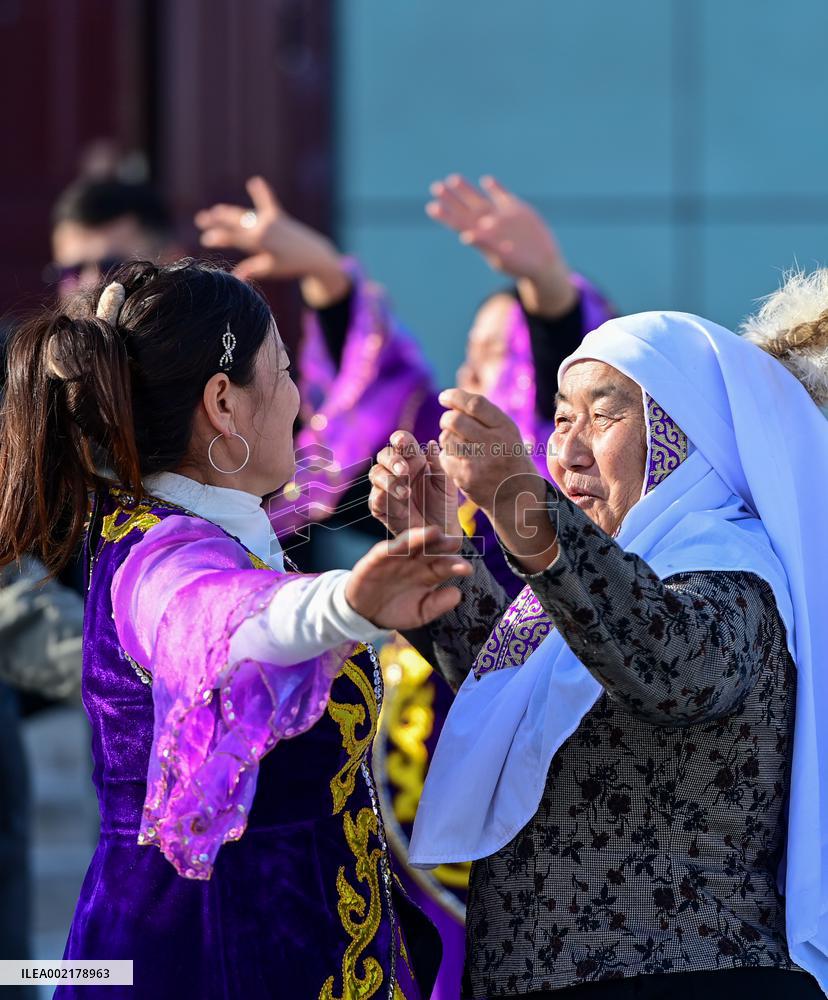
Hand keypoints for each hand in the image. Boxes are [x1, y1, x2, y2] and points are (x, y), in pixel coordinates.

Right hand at [194, 176, 349, 305]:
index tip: (205, 239)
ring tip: (216, 211)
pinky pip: (268, 202)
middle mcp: (263, 226)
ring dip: (230, 212)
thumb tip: (235, 278)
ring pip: (245, 214)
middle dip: (216, 220)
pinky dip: (262, 192)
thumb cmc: (291, 266)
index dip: (217, 237)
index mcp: (259, 241)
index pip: (232, 237)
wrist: (314, 255)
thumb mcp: (270, 269)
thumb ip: (252, 270)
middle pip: (235, 221)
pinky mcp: (279, 215)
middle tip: (201, 219)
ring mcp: (270, 219)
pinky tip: (255, 181)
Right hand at [345, 526, 471, 628]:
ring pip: (411, 544)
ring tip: (434, 532)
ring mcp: (397, 557)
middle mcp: (415, 561)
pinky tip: (404, 543)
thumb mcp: (420, 613)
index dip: (456, 565)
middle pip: (432, 550)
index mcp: (430, 573)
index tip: (467, 569)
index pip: (445, 565)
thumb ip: (437, 604)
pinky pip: (386, 549)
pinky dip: (395, 545)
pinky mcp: (377, 558)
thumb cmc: (396, 610)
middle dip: (443, 545)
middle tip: (455, 542)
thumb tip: (458, 594)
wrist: (364, 613)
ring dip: (421, 537)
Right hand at [368, 431, 461, 538]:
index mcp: (413, 459)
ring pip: (375, 474)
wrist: (441, 533)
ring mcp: (386, 488)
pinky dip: (385, 497)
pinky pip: (375, 498)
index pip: (401, 441)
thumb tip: (431, 443)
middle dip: (393, 460)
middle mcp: (396, 471)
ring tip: (406, 493)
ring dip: (389, 480)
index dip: (399, 439)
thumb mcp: (446, 484)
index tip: (403, 443)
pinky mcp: (380, 507)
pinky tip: (401, 504)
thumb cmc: (444, 505)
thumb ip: (439, 464)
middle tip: (405, 471)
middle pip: (384, 455)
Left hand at [426, 174, 576, 316]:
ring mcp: (501, 216)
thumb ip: (484, 243)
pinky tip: (486, 181)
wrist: (542, 262)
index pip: (459, 222)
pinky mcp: (516, 211)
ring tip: (452, 179)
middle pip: (466, 208)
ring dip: (466, 190)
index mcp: (481, 235)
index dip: (446, 215)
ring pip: (480, 201)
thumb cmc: (519, 264)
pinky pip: (503, 197)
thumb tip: (466, 235)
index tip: (431, 207)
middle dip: (451, 198)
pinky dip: (495, 188)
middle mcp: (488, 224)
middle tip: (435, 187)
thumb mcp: (501, 256)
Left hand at [438, 388, 557, 572]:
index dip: (455, 396)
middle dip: (446, 418)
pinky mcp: (467, 478)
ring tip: (455, 442)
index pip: (475, 403)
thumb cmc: (508, 457)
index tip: (444, 397)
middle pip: (456, 420)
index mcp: (506, 428)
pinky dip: (446, 455)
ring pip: (447, 438)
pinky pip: (445, 458)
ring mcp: (480, 463)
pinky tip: (457, 459)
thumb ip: (485, 417)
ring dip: (446, 437)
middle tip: (447, 422)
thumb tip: (453, 401)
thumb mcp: (507, 433)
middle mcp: (495, 444)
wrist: (518, 496)